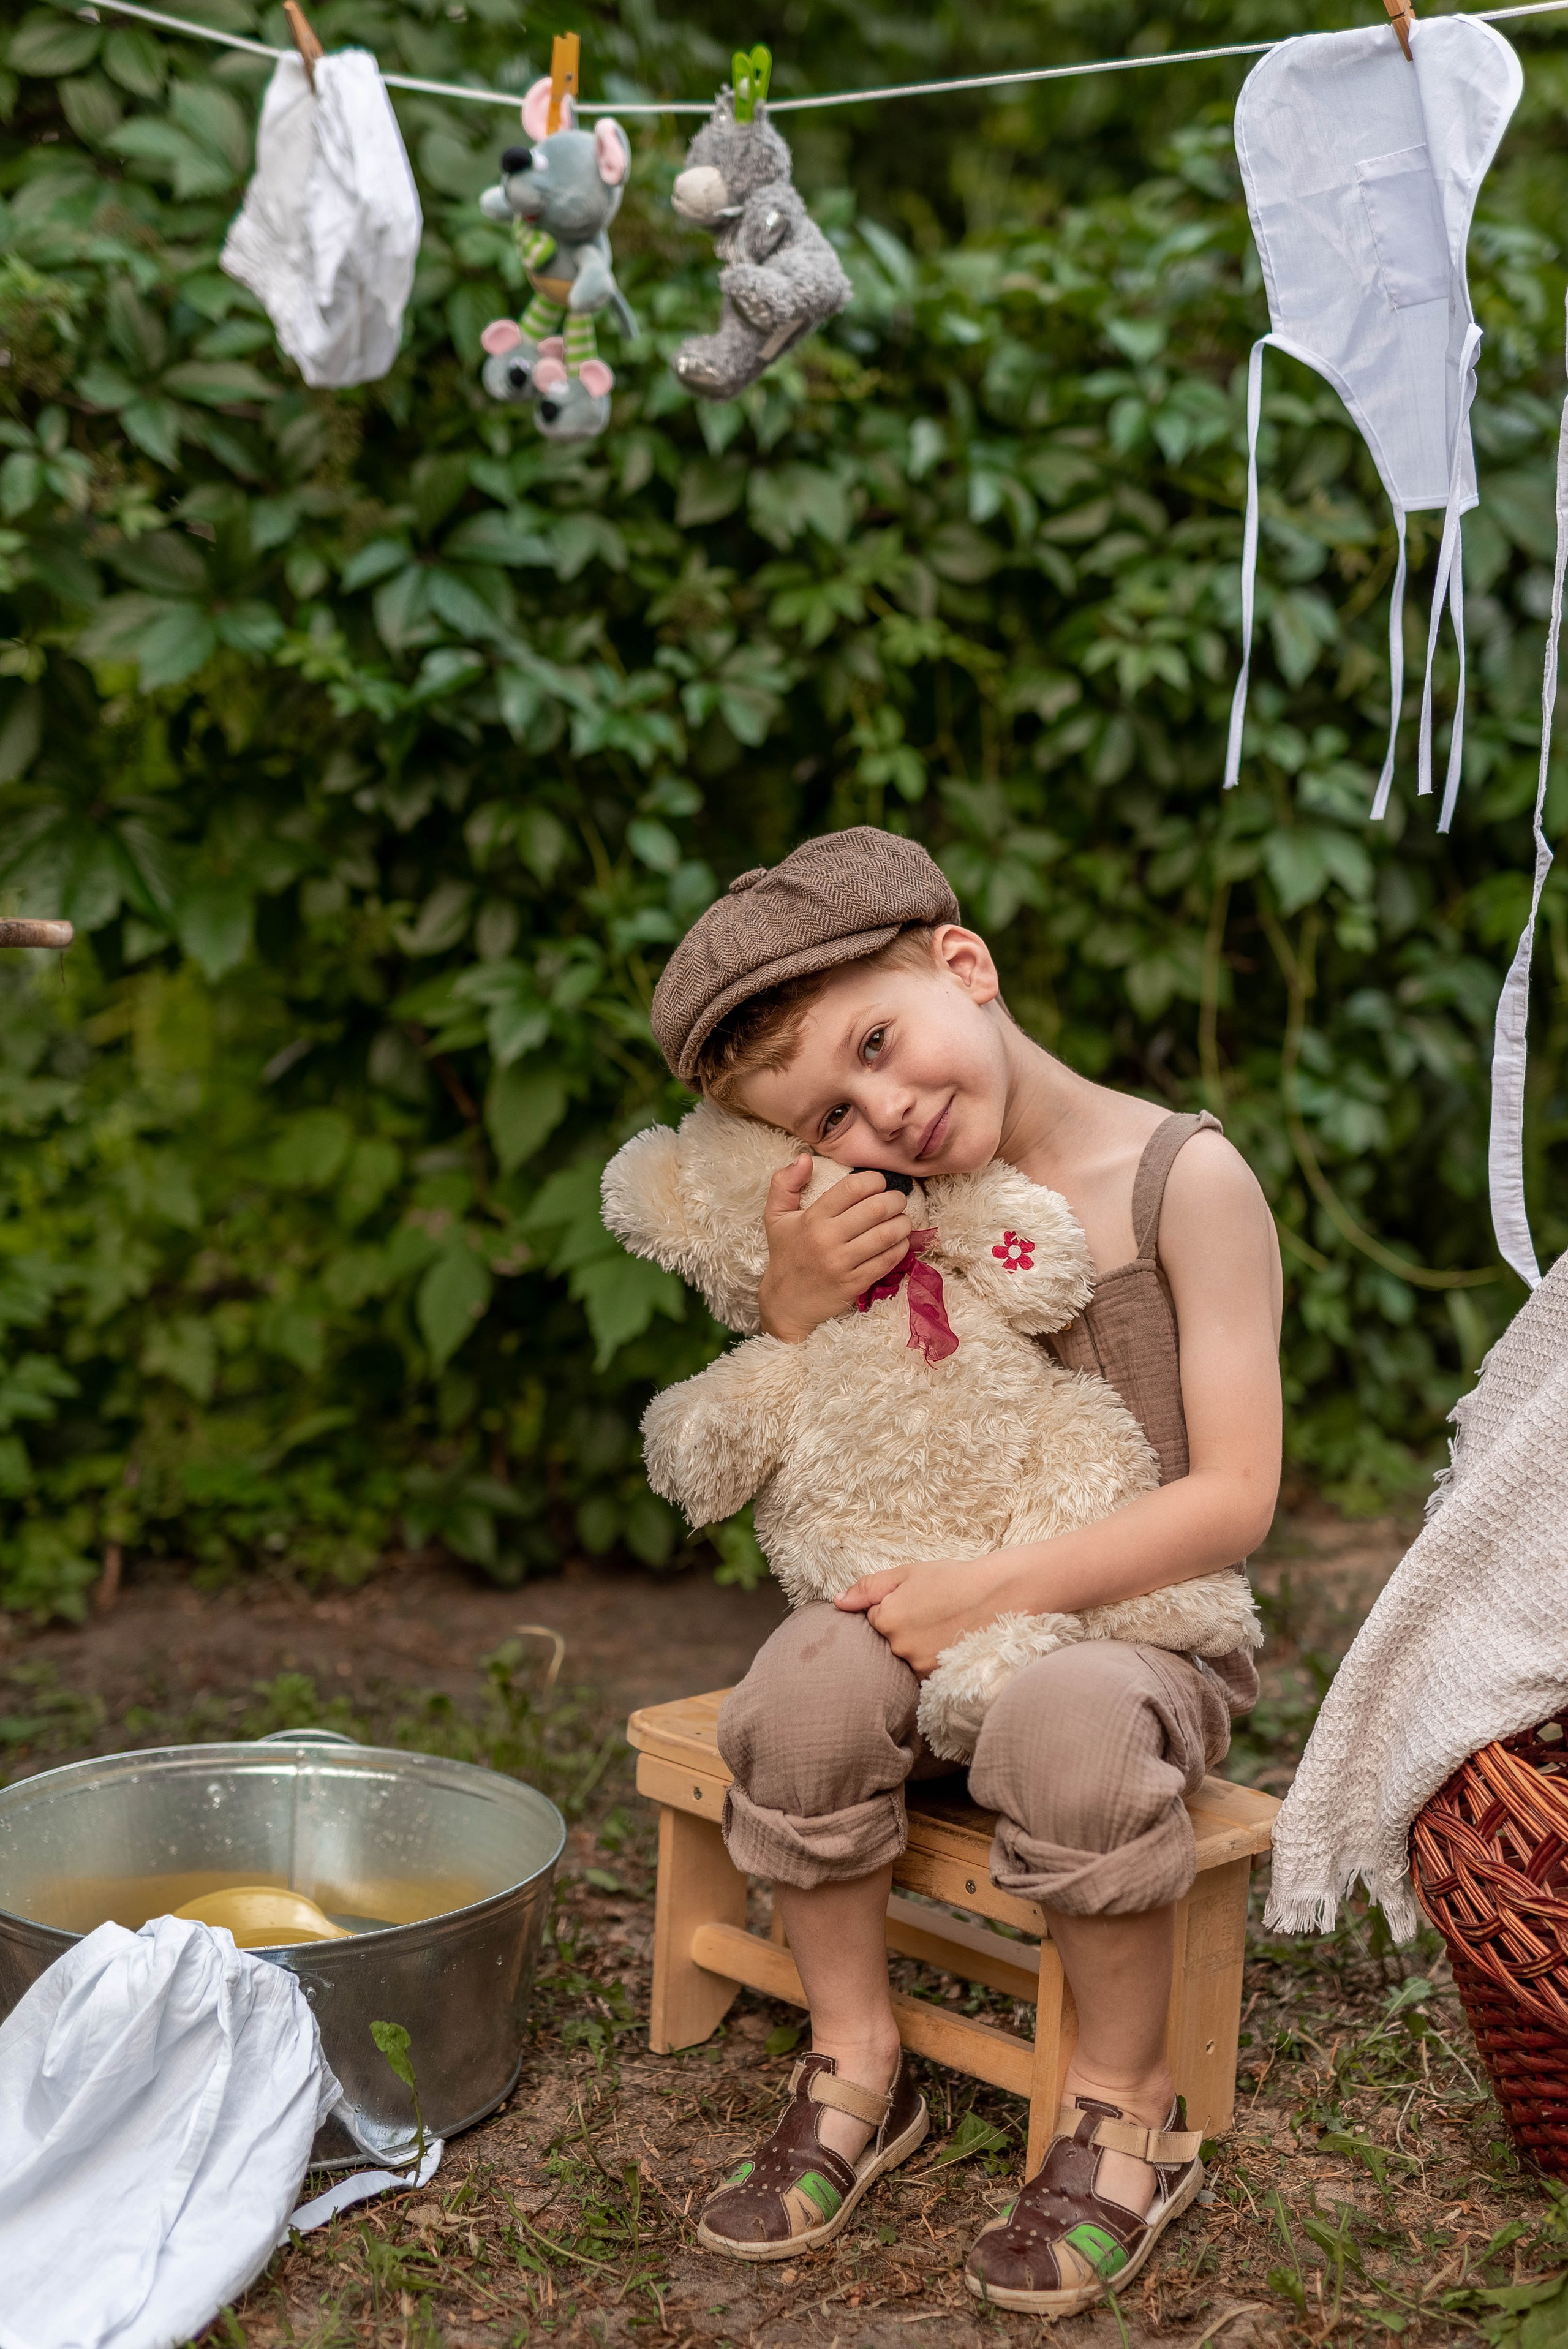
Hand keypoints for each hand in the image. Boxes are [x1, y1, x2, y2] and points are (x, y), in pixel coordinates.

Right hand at [756, 1158, 912, 1343]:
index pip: (852, 1188)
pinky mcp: (855, 1284)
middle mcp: (827, 1240)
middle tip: (897, 1200)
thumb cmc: (786, 1254)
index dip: (874, 1180)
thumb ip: (784, 1183)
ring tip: (903, 1220)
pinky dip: (901, 1247)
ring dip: (903, 1223)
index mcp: (812, 1219)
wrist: (786, 1302)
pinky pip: (888, 1260)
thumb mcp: (775, 1216)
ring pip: (887, 1235)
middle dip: (895, 1200)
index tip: (878, 1183)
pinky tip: (900, 1241)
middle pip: (876, 1209)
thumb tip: (805, 1158)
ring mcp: (843, 1263)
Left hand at [834, 1555, 1014, 1677]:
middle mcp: (900, 1647)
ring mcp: (920, 1665)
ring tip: (944, 1626)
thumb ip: (869, 1587)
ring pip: (908, 1657)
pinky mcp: (940, 1678)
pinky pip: (925, 1672)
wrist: (1000, 1594)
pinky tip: (949, 1643)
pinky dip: (933, 1659)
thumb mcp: (908, 1573)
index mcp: (887, 1618)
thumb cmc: (954, 1578)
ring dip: (919, 1646)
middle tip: (933, 1612)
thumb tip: (837, 1601)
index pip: (874, 1620)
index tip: (917, 1600)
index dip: (894, 1608)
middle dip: (905, 1628)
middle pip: (890, 1641)